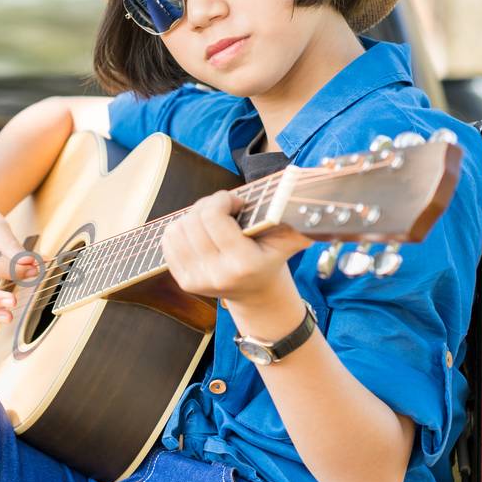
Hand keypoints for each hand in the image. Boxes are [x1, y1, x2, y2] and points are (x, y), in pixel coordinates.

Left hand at [160, 190, 313, 306]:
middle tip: (224, 206)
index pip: (213, 218)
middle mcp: (217, 275)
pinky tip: (200, 232)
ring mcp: (197, 281)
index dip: (222, 199)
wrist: (257, 292)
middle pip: (194, 221)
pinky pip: (169, 242)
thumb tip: (312, 188)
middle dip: (208, 204)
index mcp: (243, 264)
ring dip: (193, 216)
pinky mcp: (184, 282)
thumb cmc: (272, 257)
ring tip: (212, 219)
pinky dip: (181, 229)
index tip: (235, 200)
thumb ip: (300, 218)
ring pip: (177, 229)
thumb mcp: (290, 238)